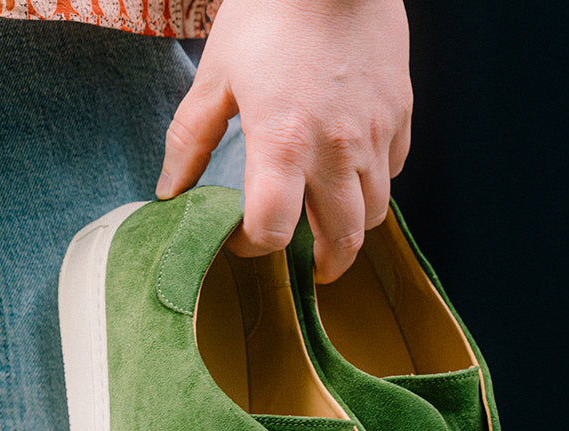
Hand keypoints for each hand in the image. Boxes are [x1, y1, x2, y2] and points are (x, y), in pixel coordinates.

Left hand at [156, 0, 411, 282]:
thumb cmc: (270, 9)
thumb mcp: (215, 74)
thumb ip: (190, 140)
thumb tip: (169, 191)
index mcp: (283, 144)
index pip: (273, 230)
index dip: (252, 246)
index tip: (240, 239)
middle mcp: (336, 150)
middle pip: (343, 240)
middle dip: (324, 264)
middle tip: (310, 266)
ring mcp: (375, 135)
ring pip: (374, 213)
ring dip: (352, 228)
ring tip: (333, 226)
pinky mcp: (400, 114)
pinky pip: (392, 169)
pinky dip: (374, 182)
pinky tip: (354, 170)